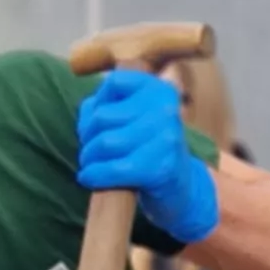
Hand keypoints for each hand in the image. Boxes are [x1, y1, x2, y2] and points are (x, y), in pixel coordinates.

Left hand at [76, 68, 218, 244]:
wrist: (182, 187)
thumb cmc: (150, 149)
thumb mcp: (134, 119)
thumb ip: (107, 105)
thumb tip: (88, 109)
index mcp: (160, 90)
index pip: (114, 82)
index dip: (97, 103)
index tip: (97, 123)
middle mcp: (166, 109)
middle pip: (102, 116)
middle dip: (87, 137)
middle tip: (90, 151)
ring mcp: (166, 138)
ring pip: (104, 142)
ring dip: (88, 158)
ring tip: (90, 164)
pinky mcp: (160, 168)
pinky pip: (113, 169)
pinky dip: (94, 175)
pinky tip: (88, 178)